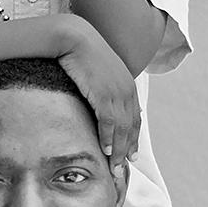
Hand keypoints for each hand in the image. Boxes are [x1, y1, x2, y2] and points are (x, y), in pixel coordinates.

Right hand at [55, 15, 140, 166]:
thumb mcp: (96, 72)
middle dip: (128, 148)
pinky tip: (106, 150)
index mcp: (126, 84)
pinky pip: (110, 122)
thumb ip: (100, 87)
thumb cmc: (80, 52)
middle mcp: (127, 89)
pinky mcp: (105, 93)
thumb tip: (94, 100)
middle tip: (124, 168)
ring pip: (122, 128)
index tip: (131, 153)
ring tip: (115, 167)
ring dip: (119, 150)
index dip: (133, 137)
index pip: (133, 116)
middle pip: (131, 126)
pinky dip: (109, 138)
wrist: (74, 38)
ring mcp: (118, 92)